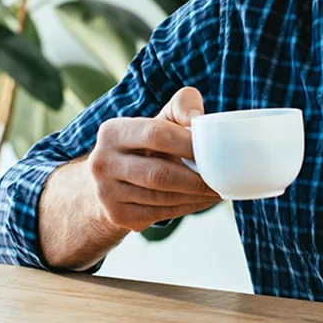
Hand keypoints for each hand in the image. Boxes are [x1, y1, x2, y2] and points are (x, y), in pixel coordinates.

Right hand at [86, 87, 220, 231]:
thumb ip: (181, 106)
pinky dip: (187, 208)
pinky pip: (160, 214)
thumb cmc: (145, 144)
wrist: (110, 180)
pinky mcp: (117, 215)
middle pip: (159, 173)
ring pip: (162, 198)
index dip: (188, 143)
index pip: (156, 135)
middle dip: (196, 178)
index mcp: (112, 131)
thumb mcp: (158, 119)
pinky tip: (201, 200)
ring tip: (217, 189)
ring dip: (195, 196)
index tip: (212, 149)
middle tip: (220, 178)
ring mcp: (107, 192)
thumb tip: (197, 119)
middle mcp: (102, 162)